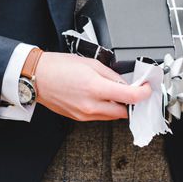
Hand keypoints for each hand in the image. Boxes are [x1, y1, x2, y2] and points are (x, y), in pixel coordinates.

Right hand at [33, 52, 148, 120]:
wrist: (36, 77)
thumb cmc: (58, 67)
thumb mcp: (91, 63)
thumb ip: (112, 75)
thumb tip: (125, 83)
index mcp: (96, 88)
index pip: (130, 97)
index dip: (144, 93)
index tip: (146, 88)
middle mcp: (91, 105)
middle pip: (124, 111)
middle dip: (131, 102)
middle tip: (133, 91)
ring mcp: (84, 114)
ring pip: (112, 116)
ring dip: (118, 106)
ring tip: (114, 93)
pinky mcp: (78, 118)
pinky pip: (99, 117)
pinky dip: (105, 109)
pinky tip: (101, 98)